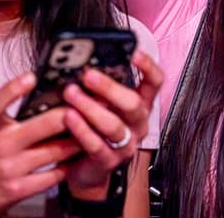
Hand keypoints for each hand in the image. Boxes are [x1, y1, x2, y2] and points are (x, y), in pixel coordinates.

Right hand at [0, 73, 80, 217]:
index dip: (14, 88)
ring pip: (57, 150)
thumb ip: (4, 119)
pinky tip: (74, 160)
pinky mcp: (18, 190)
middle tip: (88, 105)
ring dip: (77, 140)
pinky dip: (67, 167)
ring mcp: (11, 169)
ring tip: (91, 131)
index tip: (31, 76)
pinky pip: (52, 175)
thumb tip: (37, 99)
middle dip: (71, 114)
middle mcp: (0, 146)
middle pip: (46, 124)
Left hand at [59, 50, 162, 199]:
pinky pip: (97, 145)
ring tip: (71, 94)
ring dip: (90, 107)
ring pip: (113, 125)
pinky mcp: (109, 161)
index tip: (133, 53)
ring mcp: (126, 144)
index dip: (148, 66)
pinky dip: (81, 130)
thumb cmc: (94, 127)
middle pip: (133, 103)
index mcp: (140, 104)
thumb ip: (99, 86)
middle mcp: (138, 123)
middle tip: (88, 75)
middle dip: (109, 87)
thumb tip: (83, 62)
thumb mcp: (103, 103)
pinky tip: (69, 117)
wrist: (88, 169)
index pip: (154, 82)